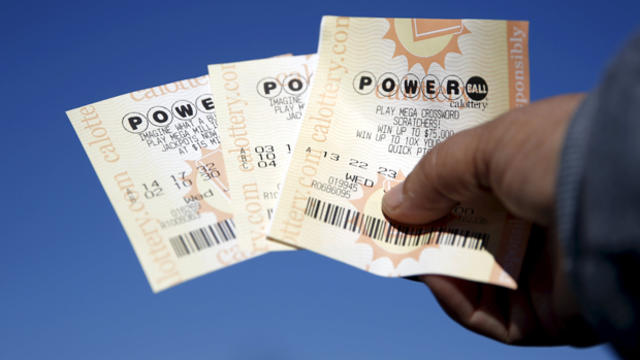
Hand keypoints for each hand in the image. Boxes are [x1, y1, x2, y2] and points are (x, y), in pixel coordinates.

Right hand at [382, 94, 599, 345]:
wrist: (622, 193)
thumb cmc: (558, 153)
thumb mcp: (486, 148)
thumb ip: (434, 175)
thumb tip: (392, 206)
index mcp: (536, 174)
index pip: (477, 186)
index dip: (435, 188)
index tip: (397, 190)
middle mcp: (544, 220)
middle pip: (473, 234)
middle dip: (426, 229)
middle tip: (383, 224)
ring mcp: (549, 268)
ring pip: (477, 278)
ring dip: (433, 265)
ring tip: (395, 250)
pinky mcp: (552, 313)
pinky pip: (493, 318)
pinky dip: (457, 301)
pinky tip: (433, 278)